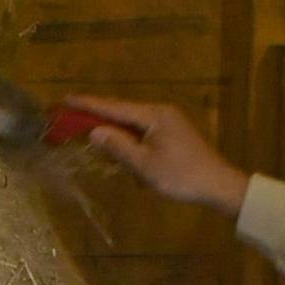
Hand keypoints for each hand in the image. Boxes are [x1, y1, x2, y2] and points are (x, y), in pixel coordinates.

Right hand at [81, 99, 247, 215]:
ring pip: (133, 126)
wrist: (219, 185)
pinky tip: (124, 158)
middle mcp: (160, 112)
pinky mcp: (173, 135)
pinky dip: (131, 144)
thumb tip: (94, 132)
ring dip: (116, 135)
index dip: (88, 104)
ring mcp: (168, 123)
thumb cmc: (181, 176)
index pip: (113, 107)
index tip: (65, 99)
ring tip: (94, 140)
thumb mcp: (144, 165)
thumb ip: (118, 146)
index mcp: (153, 115)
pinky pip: (144, 135)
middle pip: (122, 113)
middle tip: (71, 120)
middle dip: (98, 118)